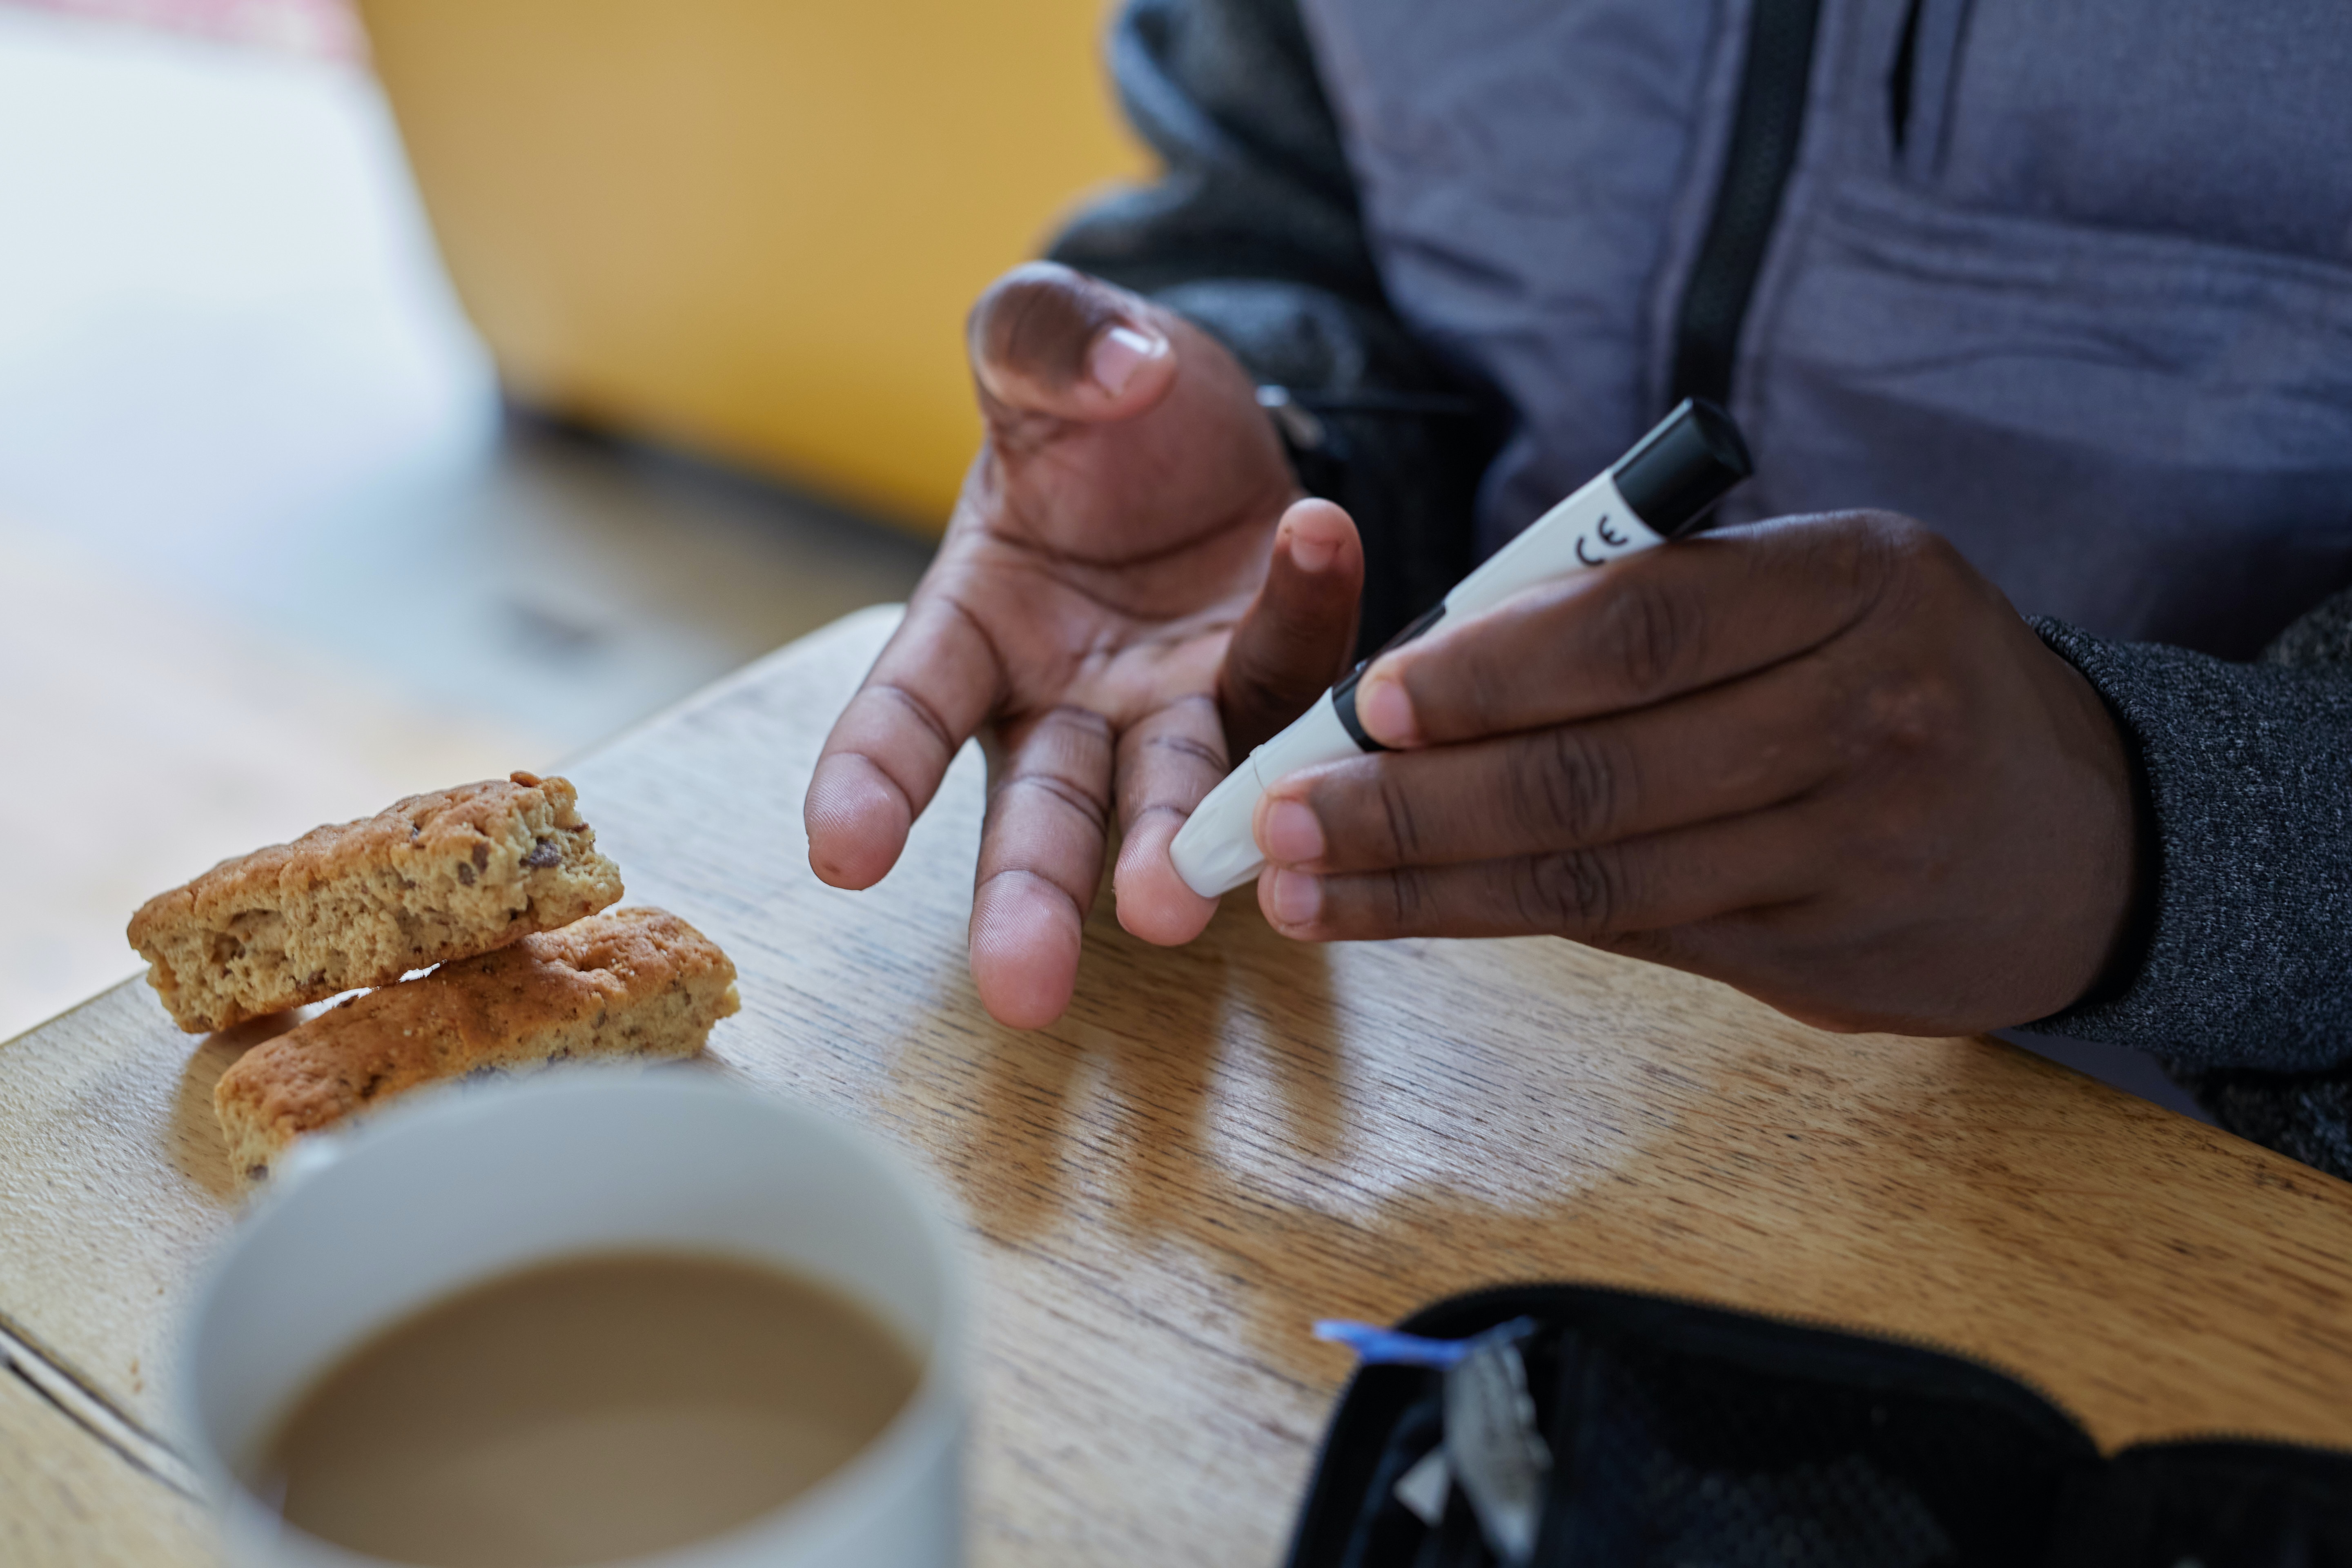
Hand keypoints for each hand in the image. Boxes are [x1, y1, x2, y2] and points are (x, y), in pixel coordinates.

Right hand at [806, 263, 1362, 1027]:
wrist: (1209, 413)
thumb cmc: (1091, 402)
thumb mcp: (1041, 340)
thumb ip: (1039, 337)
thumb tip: (1116, 368)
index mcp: (971, 629)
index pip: (907, 715)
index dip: (871, 783)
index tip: (840, 856)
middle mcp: (1067, 699)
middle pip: (1040, 810)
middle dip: (1028, 895)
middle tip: (1022, 989)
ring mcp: (1175, 707)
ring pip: (1169, 795)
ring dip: (1171, 849)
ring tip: (1170, 907)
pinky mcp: (1273, 683)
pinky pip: (1293, 665)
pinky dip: (1309, 609)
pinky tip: (1320, 540)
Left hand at [1249, 511, 2143, 1034]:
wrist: (2079, 836)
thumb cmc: (1899, 675)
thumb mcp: (1818, 589)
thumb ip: (1651, 613)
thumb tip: (1436, 669)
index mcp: (1858, 580)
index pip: (1644, 623)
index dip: (1492, 665)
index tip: (1367, 698)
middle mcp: (1866, 713)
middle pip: (1597, 769)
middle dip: (1414, 800)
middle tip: (1279, 818)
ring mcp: (1849, 846)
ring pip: (1595, 873)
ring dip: (1428, 883)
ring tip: (1304, 887)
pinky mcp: (1819, 951)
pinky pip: (1632, 928)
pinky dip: (1504, 917)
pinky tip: (1408, 910)